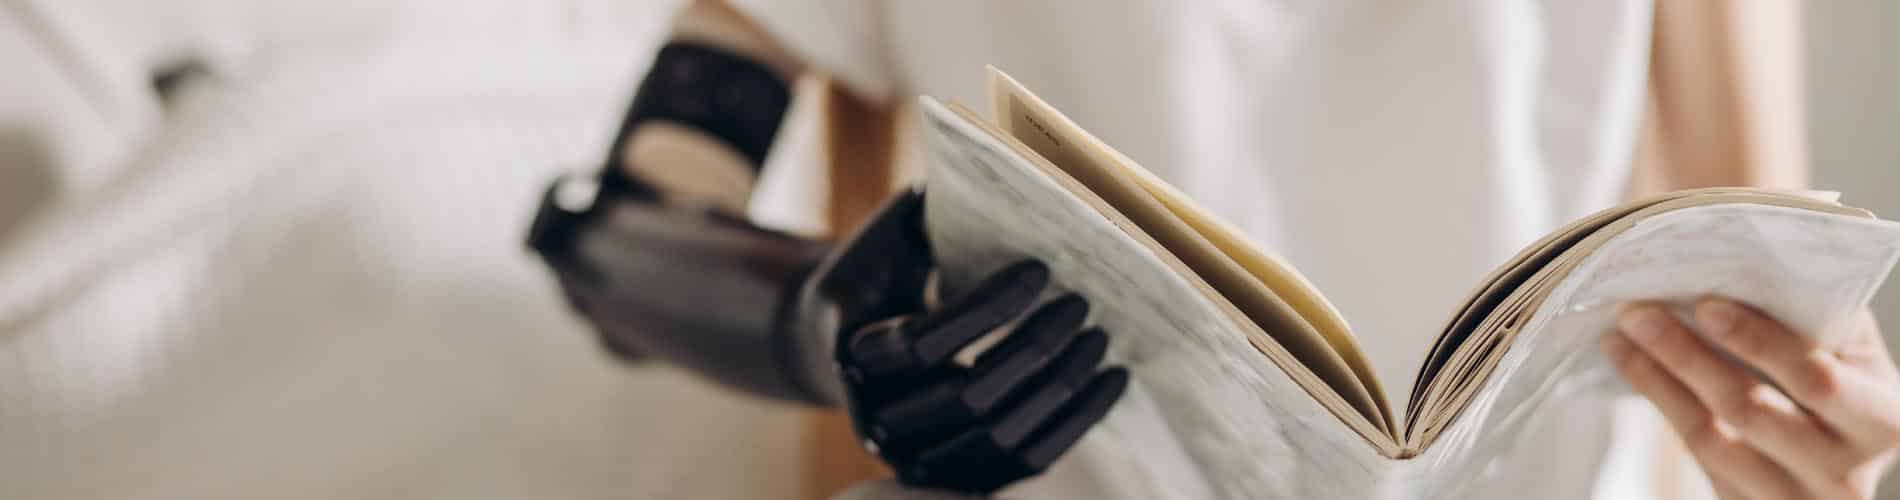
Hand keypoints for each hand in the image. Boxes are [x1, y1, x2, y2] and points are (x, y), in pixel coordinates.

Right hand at [807, 192, 1129, 494]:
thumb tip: (1007, 168)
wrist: (842, 342)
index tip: (1041, 269)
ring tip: (1101, 340)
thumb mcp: (891, 235)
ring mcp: (914, 457)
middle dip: (1033, 350)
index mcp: (854, 352)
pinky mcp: (954, 476)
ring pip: (998, 435)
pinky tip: (1111, 380)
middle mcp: (876, 416)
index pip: (923, 342)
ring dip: (1060, 388)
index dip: (987, 309)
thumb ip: (933, 209)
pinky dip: (1073, 422)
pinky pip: (1022, 461)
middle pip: (966, 395)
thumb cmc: (880, 272)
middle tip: (1081, 305)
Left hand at [1604, 298, 1899, 498]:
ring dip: (1657, 381)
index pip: (1818, 380)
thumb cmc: (1847, 387)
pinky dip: (1659, 404)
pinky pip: (1695, 455)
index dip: (1760, 343)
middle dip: (1689, 357)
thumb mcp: (1854, 359)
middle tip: (1639, 313)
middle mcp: (1844, 473)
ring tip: (1621, 336)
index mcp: (1883, 420)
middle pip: (1751, 411)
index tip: (1707, 305)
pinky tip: (1632, 364)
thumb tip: (1754, 268)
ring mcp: (1791, 499)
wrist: (1838, 462)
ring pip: (1711, 439)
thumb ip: (1823, 321)